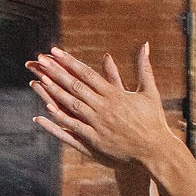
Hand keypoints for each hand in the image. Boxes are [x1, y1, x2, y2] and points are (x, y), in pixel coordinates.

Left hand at [28, 44, 186, 172]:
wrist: (155, 150)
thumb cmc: (153, 120)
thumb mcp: (150, 91)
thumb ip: (144, 67)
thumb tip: (146, 44)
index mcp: (115, 94)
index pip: (87, 73)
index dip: (69, 62)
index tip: (55, 52)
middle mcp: (105, 107)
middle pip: (76, 86)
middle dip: (57, 72)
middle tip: (41, 60)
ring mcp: (99, 124)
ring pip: (72, 105)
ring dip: (55, 92)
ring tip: (40, 80)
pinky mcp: (95, 141)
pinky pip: (73, 128)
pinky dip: (59, 119)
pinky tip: (45, 110)